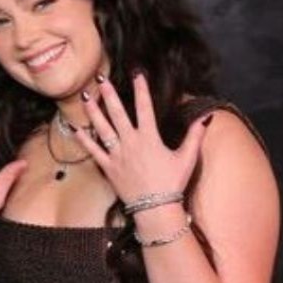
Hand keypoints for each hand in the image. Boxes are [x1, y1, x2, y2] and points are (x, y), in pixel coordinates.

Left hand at [73, 73, 209, 203]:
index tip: (137, 74)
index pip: (145, 107)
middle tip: (101, 78)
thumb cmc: (172, 183)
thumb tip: (205, 118)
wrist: (155, 208)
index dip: (141, 89)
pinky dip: (85, 140)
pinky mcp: (108, 168)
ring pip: (102, 128)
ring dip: (93, 112)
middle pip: (117, 113)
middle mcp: (131, 143)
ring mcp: (117, 155)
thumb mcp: (187, 158)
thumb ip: (194, 136)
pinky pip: (94, 151)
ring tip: (85, 97)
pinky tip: (76, 128)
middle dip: (109, 94)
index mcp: (149, 138)